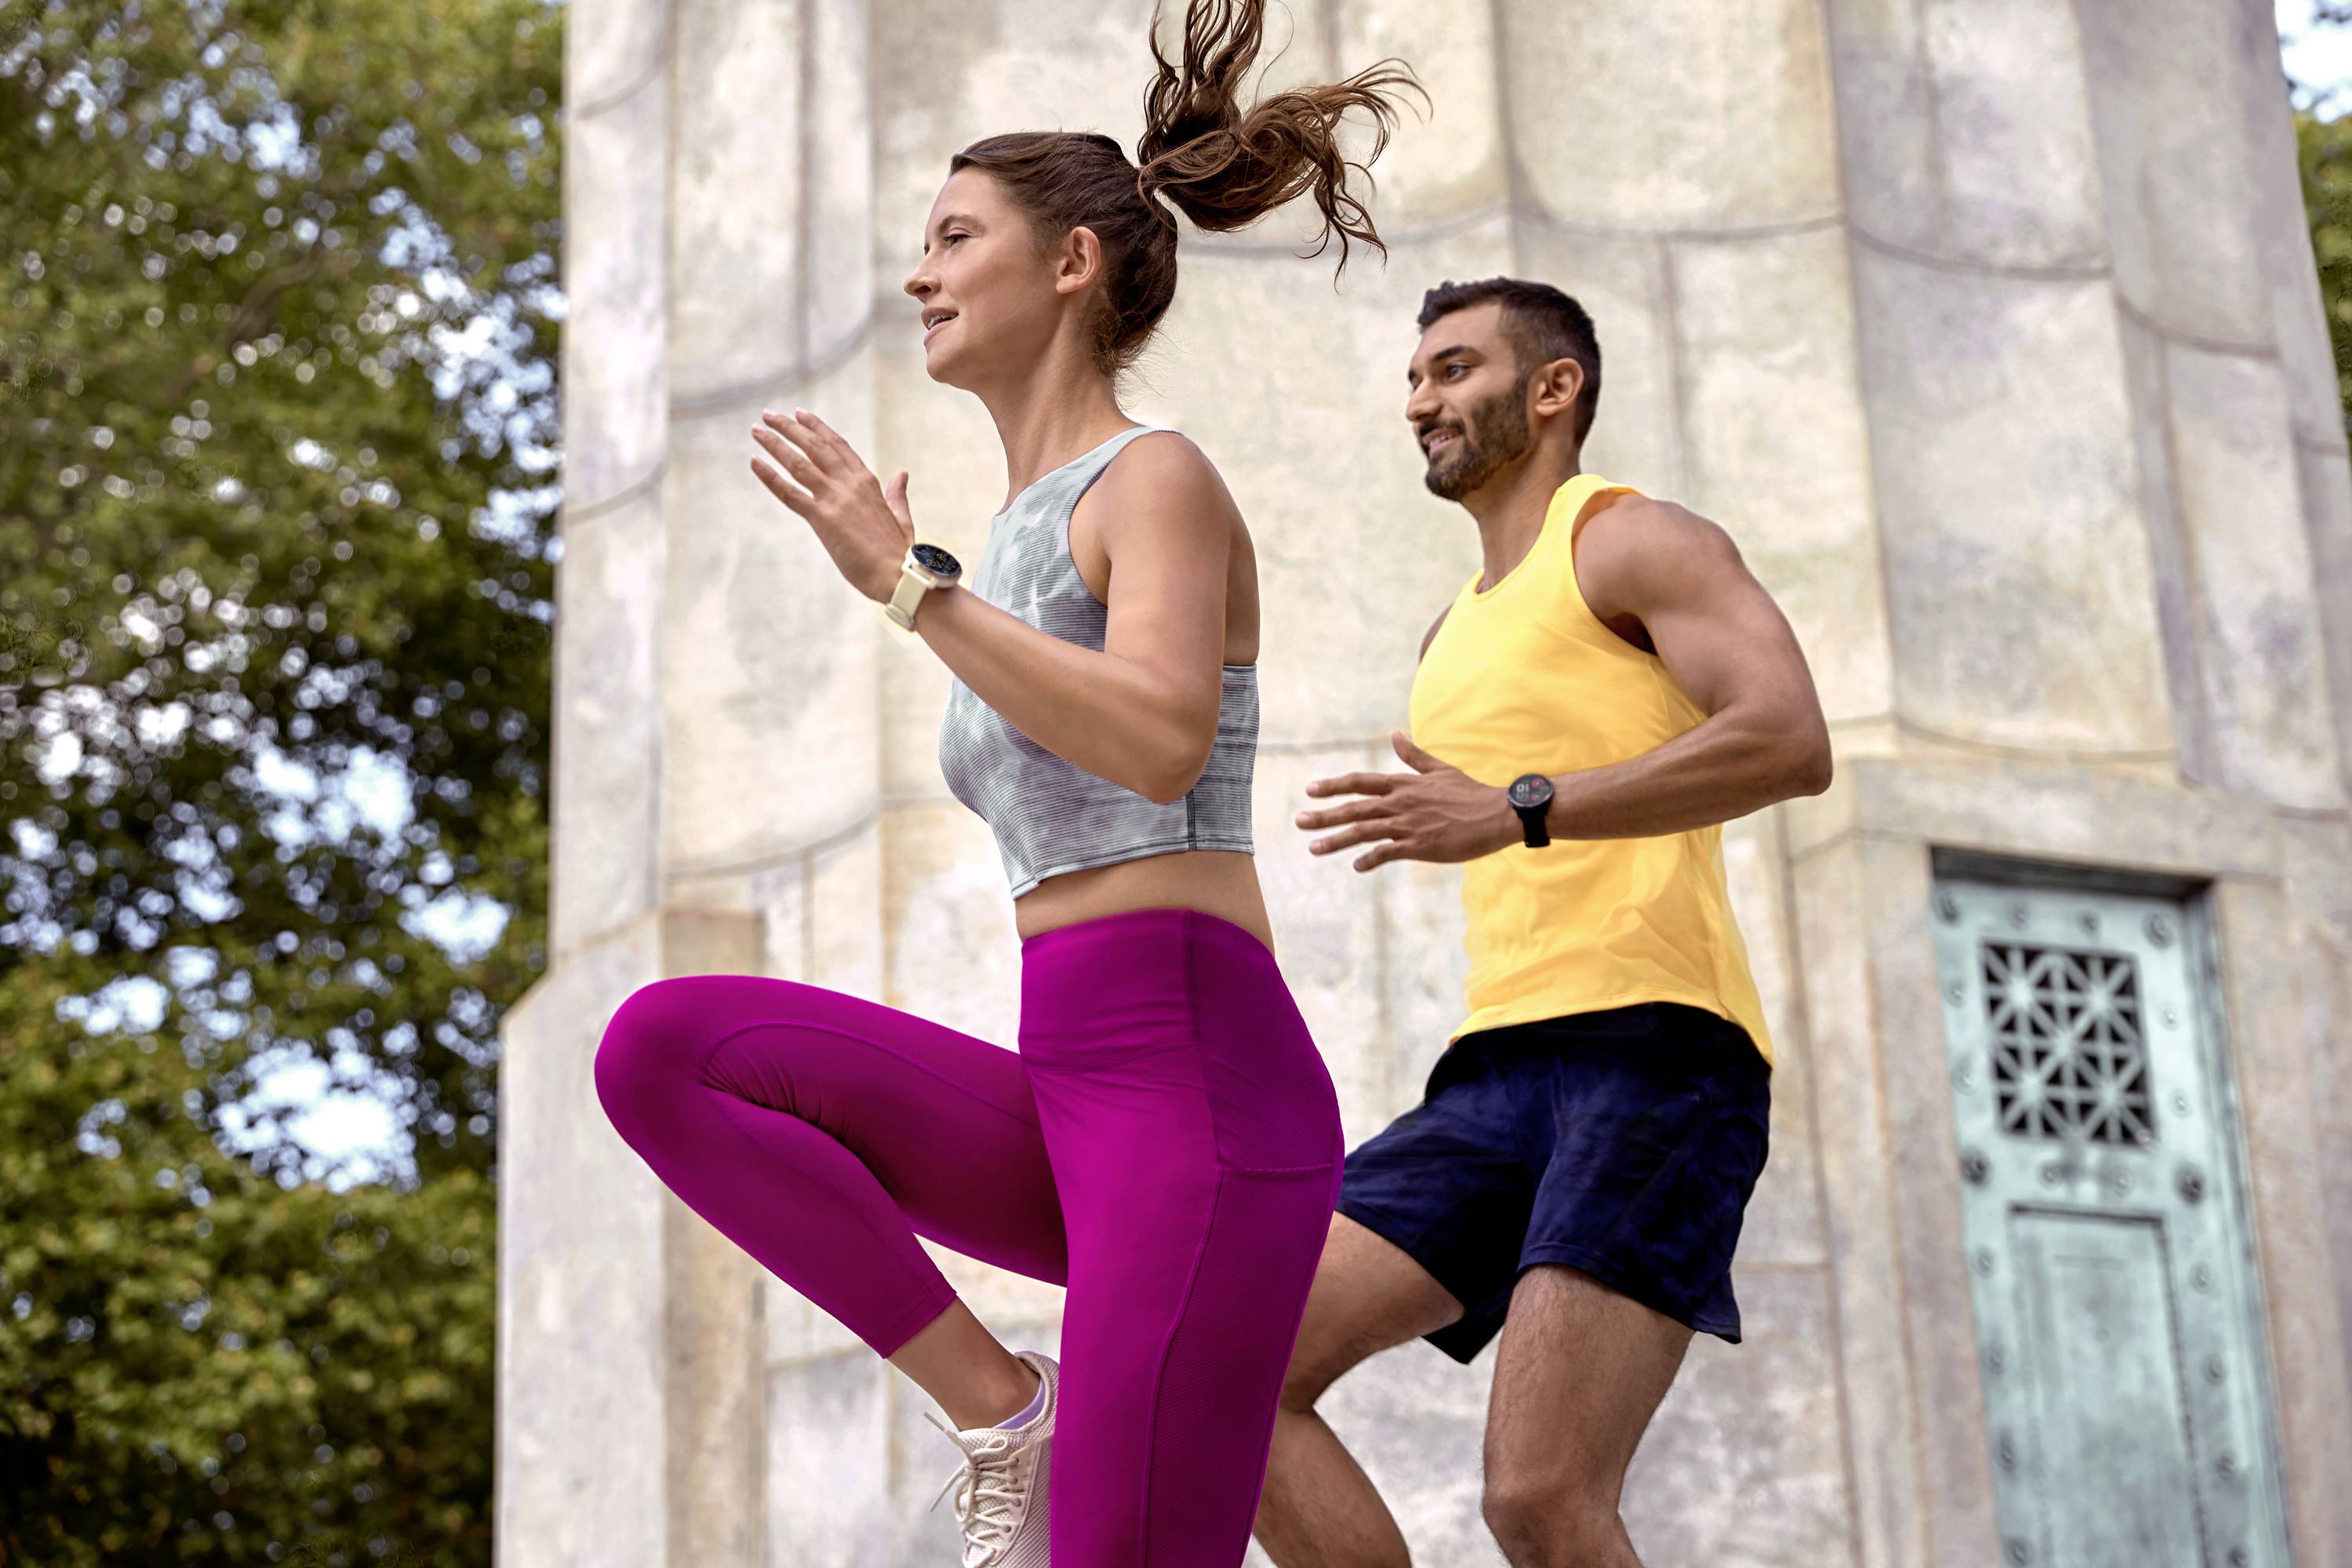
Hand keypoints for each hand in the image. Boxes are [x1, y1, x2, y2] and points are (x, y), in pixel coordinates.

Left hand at [750, 408, 914, 601]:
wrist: (898, 575)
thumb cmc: (900, 553)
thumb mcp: (901, 517)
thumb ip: (897, 494)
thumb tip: (901, 474)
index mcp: (868, 482)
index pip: (838, 446)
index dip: (818, 428)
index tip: (800, 415)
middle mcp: (849, 484)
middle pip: (815, 446)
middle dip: (790, 428)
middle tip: (769, 415)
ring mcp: (835, 499)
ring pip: (799, 463)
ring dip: (775, 444)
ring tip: (757, 430)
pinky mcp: (822, 518)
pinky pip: (790, 493)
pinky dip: (770, 476)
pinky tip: (755, 462)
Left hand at [1295, 731, 1520, 870]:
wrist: (1497, 814)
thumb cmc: (1470, 792)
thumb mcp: (1439, 769)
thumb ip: (1413, 756)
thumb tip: (1395, 735)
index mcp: (1404, 784)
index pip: (1360, 783)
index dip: (1334, 786)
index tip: (1310, 790)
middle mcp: (1400, 803)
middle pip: (1354, 808)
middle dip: (1324, 815)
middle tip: (1299, 821)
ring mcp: (1408, 825)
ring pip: (1363, 832)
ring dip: (1336, 840)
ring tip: (1314, 848)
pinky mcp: (1419, 846)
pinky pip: (1386, 853)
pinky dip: (1369, 860)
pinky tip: (1356, 866)